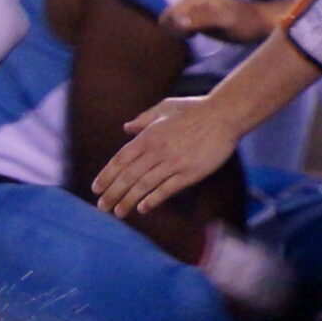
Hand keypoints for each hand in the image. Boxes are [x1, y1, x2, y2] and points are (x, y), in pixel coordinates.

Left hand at [93, 94, 242, 219]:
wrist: (224, 115)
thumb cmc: (194, 109)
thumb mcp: (164, 108)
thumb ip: (143, 120)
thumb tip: (126, 128)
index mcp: (148, 136)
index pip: (120, 160)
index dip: (107, 176)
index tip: (96, 189)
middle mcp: (157, 151)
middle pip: (128, 176)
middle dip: (113, 194)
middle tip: (102, 208)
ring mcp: (173, 163)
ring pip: (144, 186)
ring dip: (129, 201)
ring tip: (118, 213)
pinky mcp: (190, 173)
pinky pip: (167, 190)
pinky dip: (153, 200)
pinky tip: (143, 208)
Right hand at [162, 0, 282, 44]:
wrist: (259, 23)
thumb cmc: (244, 22)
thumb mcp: (225, 21)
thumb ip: (202, 19)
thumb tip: (179, 21)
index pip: (169, 15)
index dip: (176, 29)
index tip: (192, 35)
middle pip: (168, 18)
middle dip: (176, 30)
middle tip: (195, 35)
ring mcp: (192, 5)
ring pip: (171, 21)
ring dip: (179, 32)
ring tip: (195, 35)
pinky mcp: (195, 14)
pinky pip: (178, 23)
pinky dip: (182, 32)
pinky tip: (195, 35)